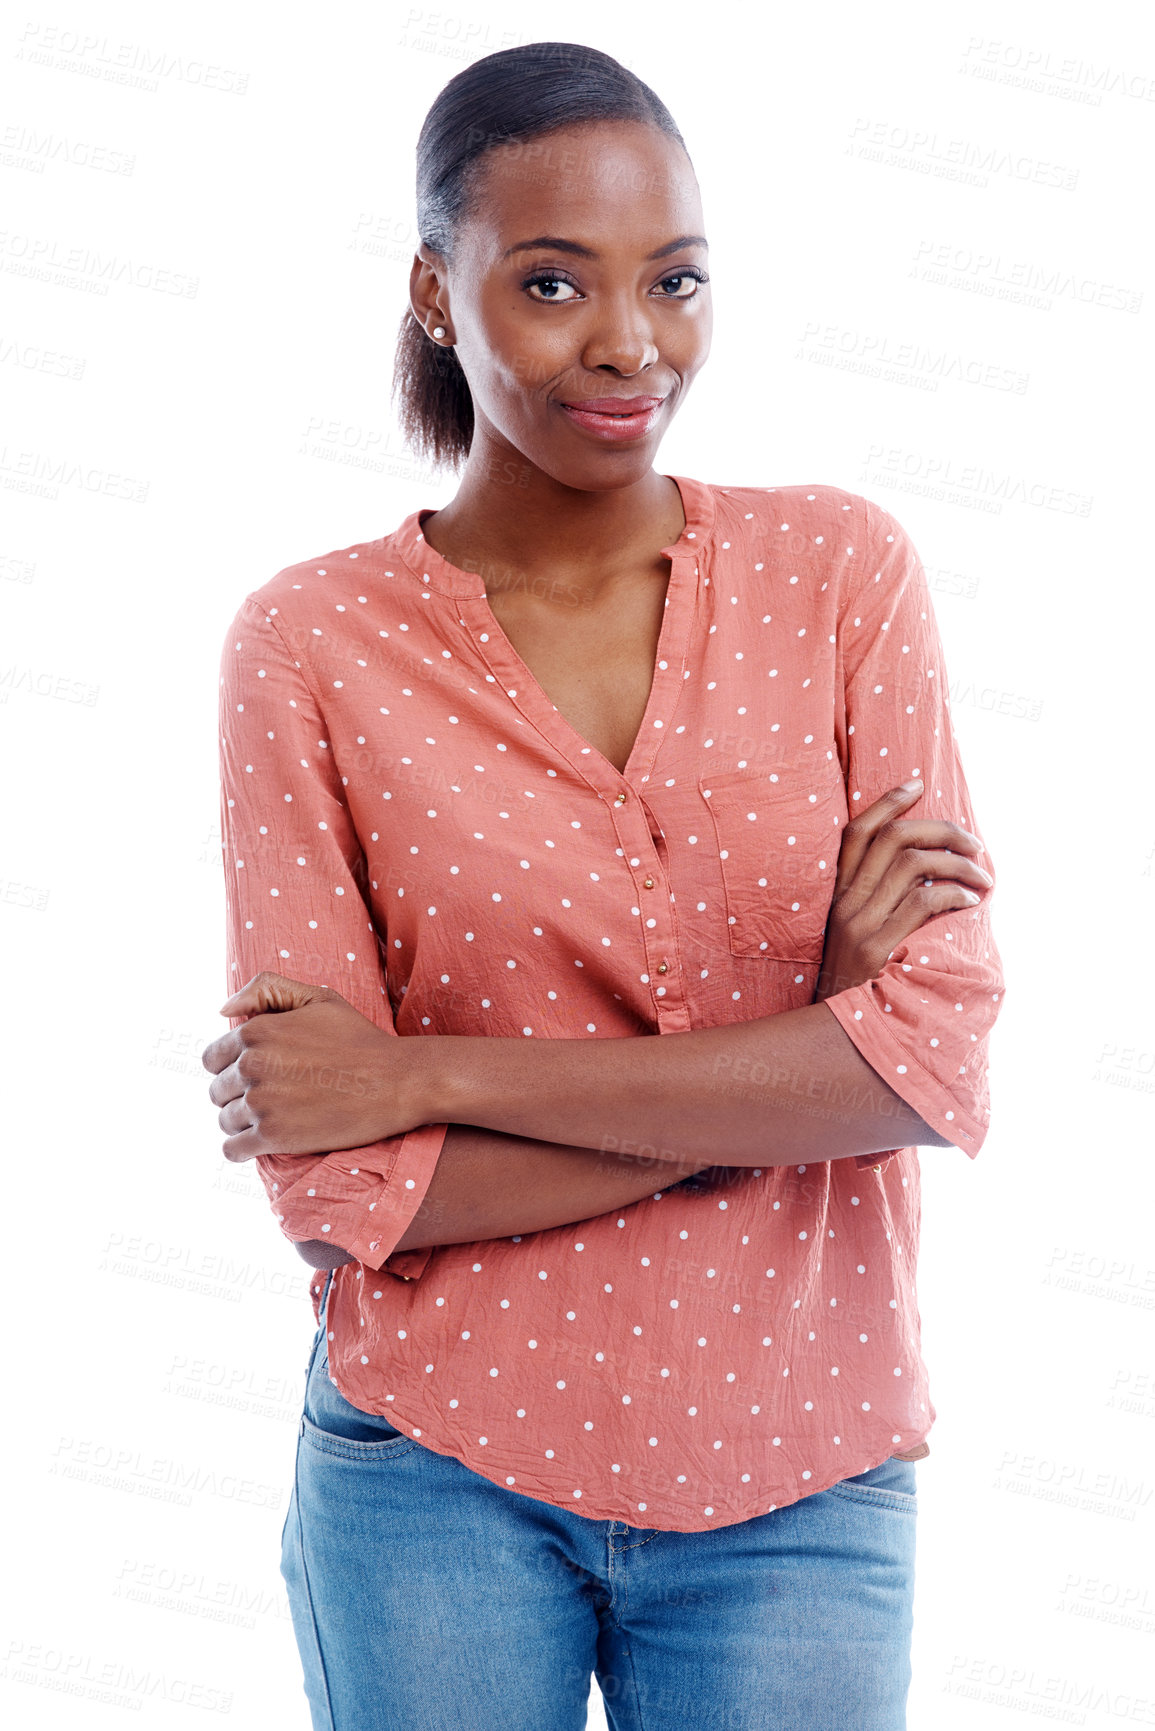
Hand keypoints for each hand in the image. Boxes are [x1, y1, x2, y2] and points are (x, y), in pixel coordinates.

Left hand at [201, 971, 428, 1162]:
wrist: (397, 1081)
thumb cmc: (359, 1039)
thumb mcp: (318, 999)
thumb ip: (266, 990)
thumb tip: (222, 1011)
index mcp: (255, 1031)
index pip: (213, 1058)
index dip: (231, 1067)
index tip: (257, 1075)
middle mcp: (251, 1065)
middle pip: (218, 1091)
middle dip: (238, 1095)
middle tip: (272, 1099)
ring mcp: (260, 1102)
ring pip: (225, 1120)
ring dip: (242, 1123)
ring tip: (274, 1119)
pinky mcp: (273, 1136)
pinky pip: (233, 1150)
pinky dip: (241, 1149)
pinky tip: (261, 1142)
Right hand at [815, 780, 991, 1000]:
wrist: (833, 1031)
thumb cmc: (855, 980)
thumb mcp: (852, 933)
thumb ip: (874, 900)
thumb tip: (926, 868)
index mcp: (837, 893)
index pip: (858, 831)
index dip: (887, 801)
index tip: (917, 783)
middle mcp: (845, 902)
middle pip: (894, 839)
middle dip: (942, 830)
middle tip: (975, 843)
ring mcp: (859, 924)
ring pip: (914, 864)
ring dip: (959, 863)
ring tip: (984, 876)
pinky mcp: (878, 949)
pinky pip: (923, 903)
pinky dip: (954, 893)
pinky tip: (970, 901)